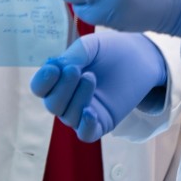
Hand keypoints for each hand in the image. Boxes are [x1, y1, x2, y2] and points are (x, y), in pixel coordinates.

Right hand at [30, 31, 167, 142]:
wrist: (140, 57)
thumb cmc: (111, 50)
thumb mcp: (92, 46)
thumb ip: (74, 55)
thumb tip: (57, 67)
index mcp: (59, 79)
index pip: (39, 87)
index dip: (42, 81)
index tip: (54, 68)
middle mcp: (67, 99)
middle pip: (51, 104)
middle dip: (62, 88)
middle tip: (76, 70)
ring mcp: (84, 112)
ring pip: (68, 117)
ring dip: (77, 98)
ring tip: (91, 77)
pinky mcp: (102, 122)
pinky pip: (86, 134)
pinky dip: (85, 125)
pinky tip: (90, 111)